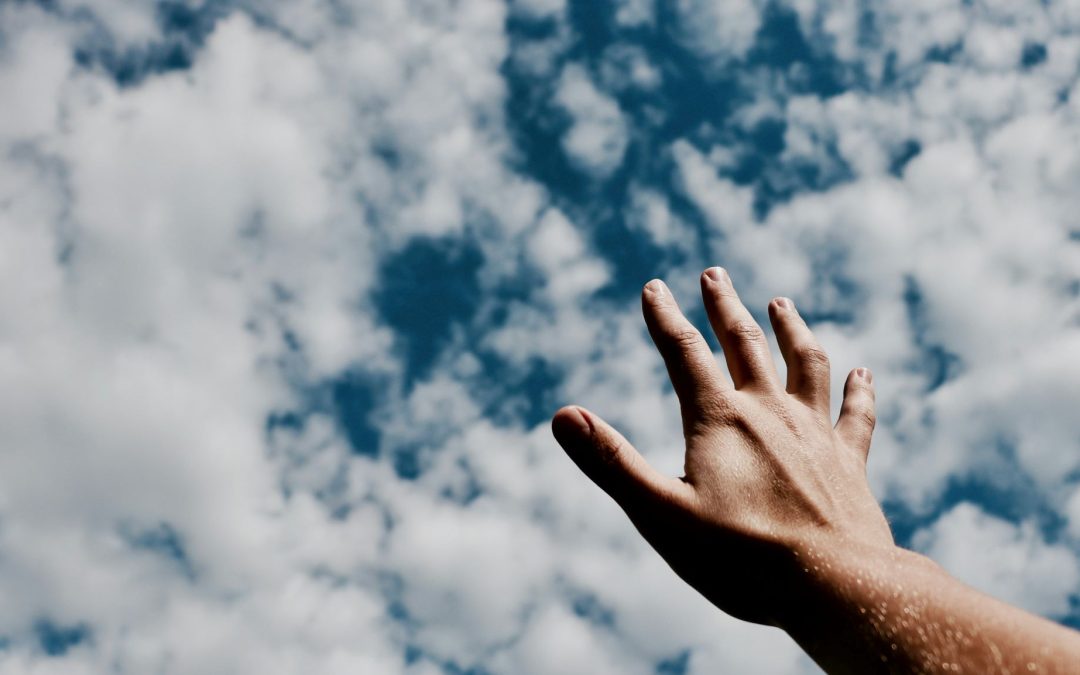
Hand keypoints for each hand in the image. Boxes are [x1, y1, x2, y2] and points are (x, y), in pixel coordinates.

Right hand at [552, 267, 894, 627]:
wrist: (836, 587)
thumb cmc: (742, 559)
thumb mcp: (661, 514)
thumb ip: (611, 462)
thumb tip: (562, 416)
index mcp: (720, 421)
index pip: (684, 353)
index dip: (665, 317)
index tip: (653, 287)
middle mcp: (770, 413)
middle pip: (745, 344)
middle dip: (725, 306)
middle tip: (714, 274)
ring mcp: (815, 433)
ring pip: (805, 364)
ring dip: (790, 330)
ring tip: (781, 303)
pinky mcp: (850, 462)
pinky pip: (857, 415)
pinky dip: (859, 391)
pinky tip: (862, 373)